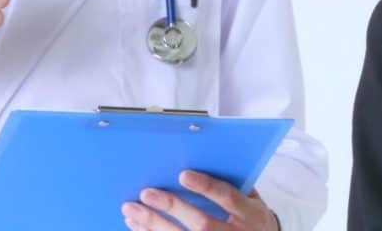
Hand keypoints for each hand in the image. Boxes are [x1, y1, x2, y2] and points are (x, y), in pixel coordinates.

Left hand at [121, 171, 278, 230]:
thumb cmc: (249, 217)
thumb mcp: (251, 200)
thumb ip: (230, 182)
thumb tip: (195, 157)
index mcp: (250, 215)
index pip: (229, 198)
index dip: (207, 187)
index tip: (184, 174)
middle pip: (202, 225)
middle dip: (172, 208)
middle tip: (146, 192)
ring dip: (154, 225)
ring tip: (131, 210)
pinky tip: (137, 227)